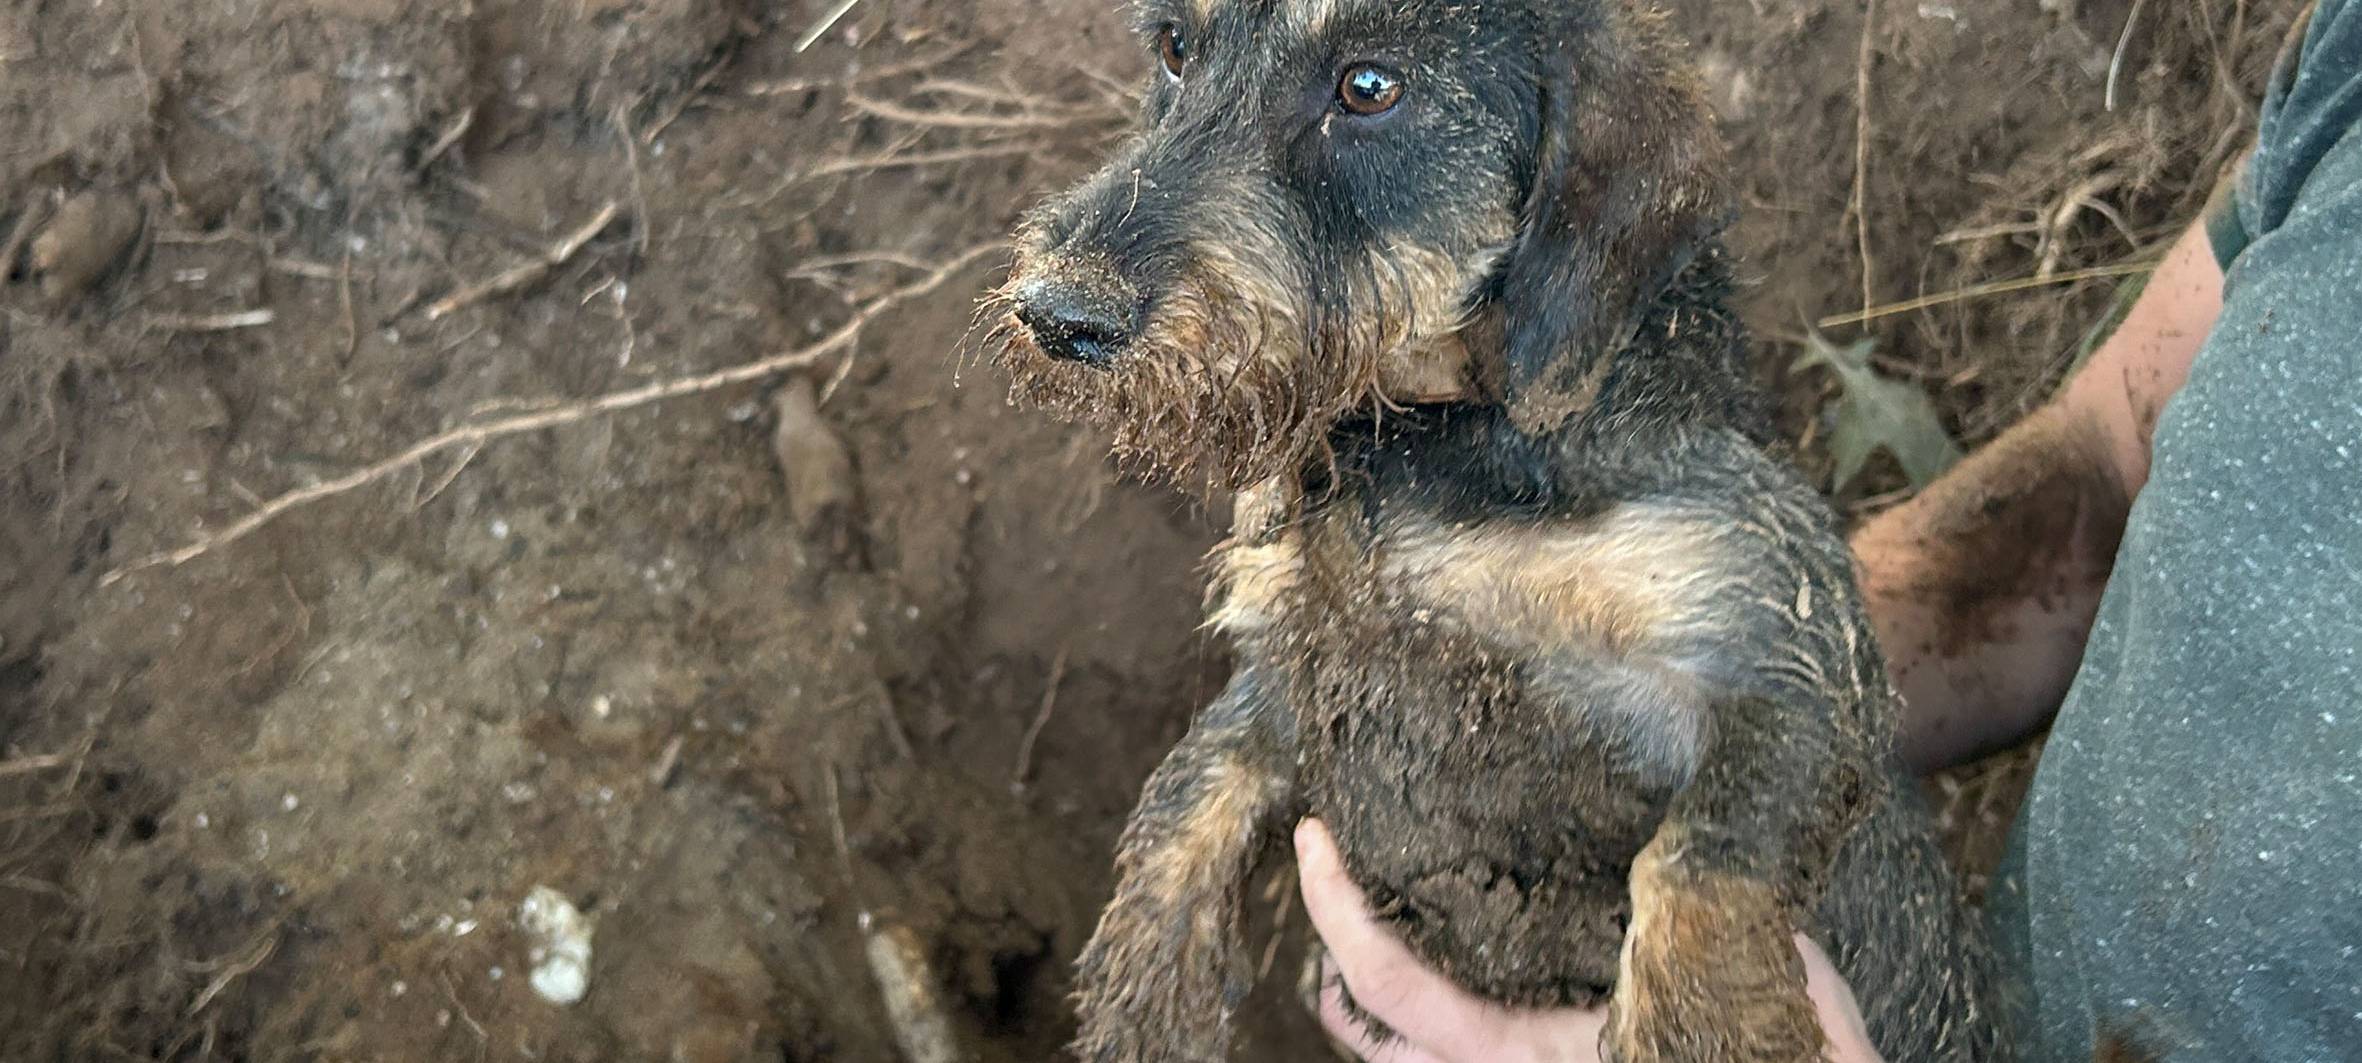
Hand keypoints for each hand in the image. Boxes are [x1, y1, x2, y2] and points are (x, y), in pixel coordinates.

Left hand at [1294, 820, 1884, 1062]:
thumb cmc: (1781, 1043)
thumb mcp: (1703, 955)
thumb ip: (1653, 906)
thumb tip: (1630, 838)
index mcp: (1524, 1053)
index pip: (1394, 985)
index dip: (1336, 911)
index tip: (1314, 838)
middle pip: (1373, 1042)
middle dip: (1334, 970)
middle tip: (1331, 877)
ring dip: (1378, 1004)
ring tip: (1375, 927)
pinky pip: (1460, 1058)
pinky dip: (1433, 1017)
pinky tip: (1459, 960)